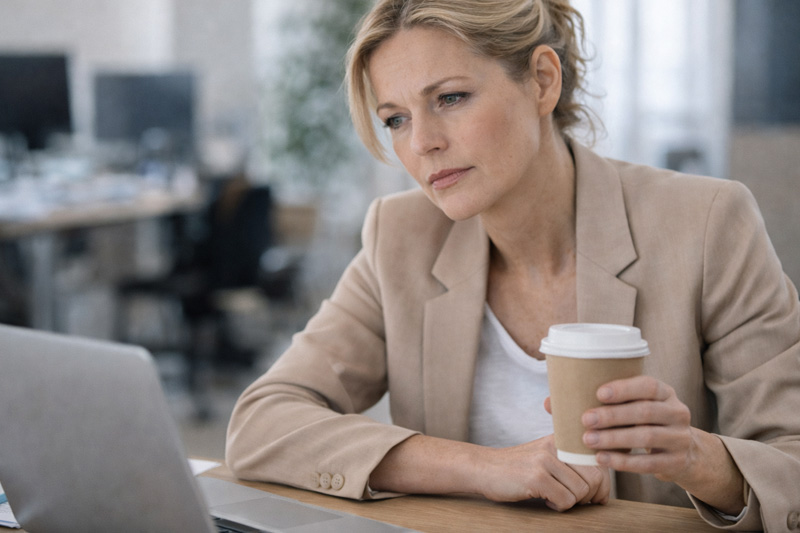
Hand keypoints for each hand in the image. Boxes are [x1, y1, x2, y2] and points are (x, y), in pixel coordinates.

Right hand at [479, 435, 610, 510]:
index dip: (604, 485)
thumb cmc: (518, 467)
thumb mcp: (546, 455)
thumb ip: (570, 461)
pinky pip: (565, 500)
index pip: (599, 462)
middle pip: (595, 477)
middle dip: (590, 496)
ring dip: (571, 502)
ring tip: (554, 497)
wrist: (484, 467)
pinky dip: (558, 506)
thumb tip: (602, 484)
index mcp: (562, 439)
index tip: (597, 497)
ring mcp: (545, 460)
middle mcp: (556, 446)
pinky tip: (545, 499)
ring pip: (581, 491)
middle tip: (573, 500)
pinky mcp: (536, 477)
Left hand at [543, 379, 744, 514]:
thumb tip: (550, 402)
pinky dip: (624, 462)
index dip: (624, 388)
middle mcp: (677, 412)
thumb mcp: (630, 408)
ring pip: (647, 437)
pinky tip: (603, 460)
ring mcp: (680, 438)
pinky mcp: (676, 462)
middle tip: (585, 419)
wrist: (682, 453)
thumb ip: (596, 403)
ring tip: (588, 440)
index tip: (598, 393)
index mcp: (664, 392)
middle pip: (644, 412)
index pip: (648, 385)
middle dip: (612, 416)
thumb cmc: (642, 423)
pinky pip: (649, 463)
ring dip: (615, 439)